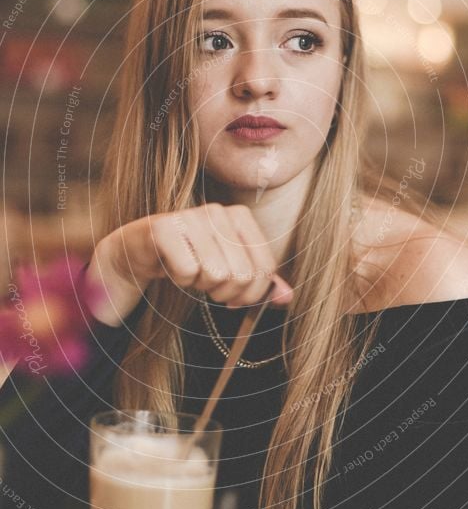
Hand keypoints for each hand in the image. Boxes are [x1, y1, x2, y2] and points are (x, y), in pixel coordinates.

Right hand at [86, 203, 293, 325]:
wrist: (139, 252)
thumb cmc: (189, 259)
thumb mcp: (228, 270)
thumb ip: (259, 283)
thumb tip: (287, 297)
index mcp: (239, 216)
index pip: (265, 268)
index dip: (252, 294)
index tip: (235, 297)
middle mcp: (217, 211)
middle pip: (242, 276)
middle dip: (225, 293)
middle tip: (207, 285)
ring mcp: (190, 216)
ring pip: (216, 274)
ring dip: (200, 285)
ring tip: (189, 271)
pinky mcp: (163, 228)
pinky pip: (187, 271)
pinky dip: (179, 279)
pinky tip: (171, 267)